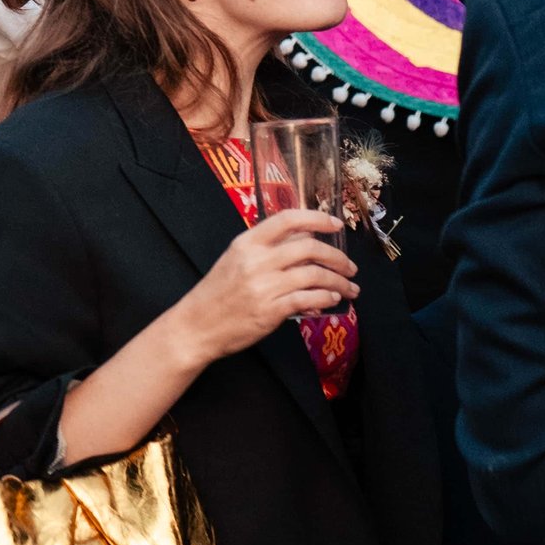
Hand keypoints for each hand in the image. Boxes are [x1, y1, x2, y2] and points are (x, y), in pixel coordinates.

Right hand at [169, 212, 356, 361]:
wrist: (195, 326)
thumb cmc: (217, 294)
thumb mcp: (235, 260)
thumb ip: (266, 249)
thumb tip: (305, 239)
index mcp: (246, 243)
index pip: (287, 219)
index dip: (317, 219)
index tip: (336, 224)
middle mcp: (256, 261)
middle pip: (309, 248)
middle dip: (337, 257)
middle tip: (349, 267)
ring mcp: (263, 286)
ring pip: (315, 275)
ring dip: (339, 282)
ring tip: (348, 289)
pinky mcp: (270, 310)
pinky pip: (309, 299)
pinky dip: (326, 299)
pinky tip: (332, 300)